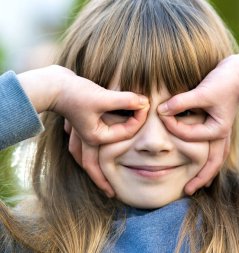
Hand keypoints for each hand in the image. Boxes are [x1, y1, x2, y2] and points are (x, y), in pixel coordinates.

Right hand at [18, 65, 149, 195]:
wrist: (51, 84)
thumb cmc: (76, 92)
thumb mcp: (103, 97)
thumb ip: (126, 100)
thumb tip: (145, 102)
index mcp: (94, 137)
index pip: (124, 134)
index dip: (138, 120)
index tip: (147, 106)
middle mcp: (85, 139)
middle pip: (93, 165)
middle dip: (102, 180)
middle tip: (111, 194)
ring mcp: (78, 133)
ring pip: (83, 157)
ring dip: (90, 168)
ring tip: (97, 180)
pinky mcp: (76, 124)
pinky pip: (78, 144)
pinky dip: (82, 152)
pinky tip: (84, 154)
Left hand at [157, 51, 238, 193]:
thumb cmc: (223, 82)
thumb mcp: (202, 92)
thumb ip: (181, 102)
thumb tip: (161, 110)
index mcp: (218, 130)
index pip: (189, 135)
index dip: (172, 125)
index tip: (160, 113)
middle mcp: (221, 135)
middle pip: (212, 163)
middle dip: (200, 178)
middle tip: (188, 191)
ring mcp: (222, 132)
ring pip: (216, 158)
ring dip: (208, 172)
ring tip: (200, 185)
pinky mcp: (220, 125)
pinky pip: (215, 148)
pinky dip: (210, 158)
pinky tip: (204, 161)